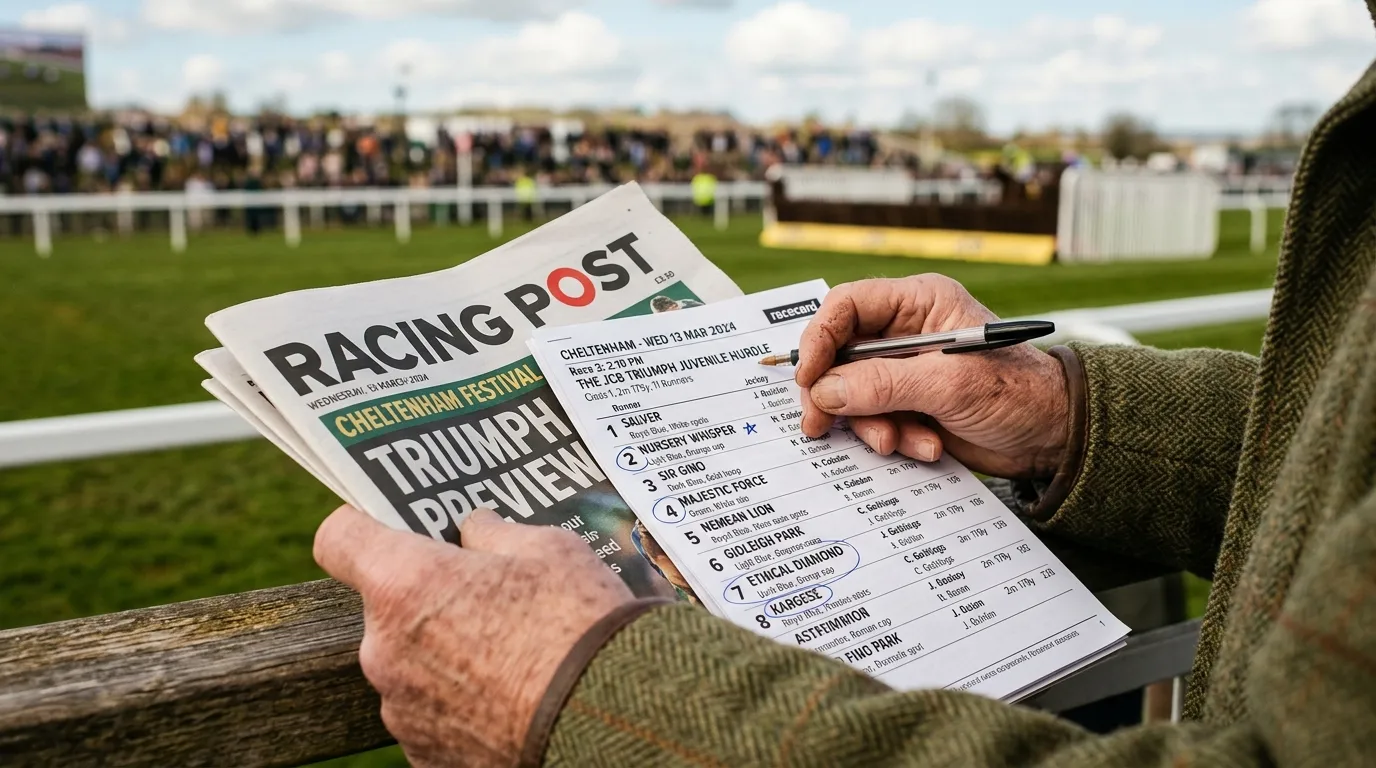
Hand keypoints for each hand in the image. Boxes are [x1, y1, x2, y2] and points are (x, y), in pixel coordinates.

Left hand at [314, 505, 634, 766]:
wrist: (609, 721)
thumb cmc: (578, 623)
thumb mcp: (549, 549)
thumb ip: (495, 534)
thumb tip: (473, 531)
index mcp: (405, 584)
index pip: (339, 538)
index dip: (361, 526)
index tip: (391, 527)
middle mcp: (384, 649)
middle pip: (384, 608)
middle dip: (427, 599)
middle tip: (487, 597)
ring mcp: (401, 710)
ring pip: (409, 665)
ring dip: (445, 656)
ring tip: (512, 655)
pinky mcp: (425, 757)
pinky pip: (432, 716)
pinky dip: (462, 706)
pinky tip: (512, 699)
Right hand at [796, 275, 1068, 478]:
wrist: (1055, 438)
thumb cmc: (1020, 393)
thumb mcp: (950, 384)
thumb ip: (884, 385)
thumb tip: (825, 392)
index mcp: (919, 303)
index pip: (847, 306)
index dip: (820, 339)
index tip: (809, 380)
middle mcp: (906, 332)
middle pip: (840, 353)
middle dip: (835, 394)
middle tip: (820, 425)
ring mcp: (906, 371)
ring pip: (852, 393)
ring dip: (872, 424)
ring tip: (901, 441)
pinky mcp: (909, 405)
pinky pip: (875, 420)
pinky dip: (892, 438)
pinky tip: (926, 446)